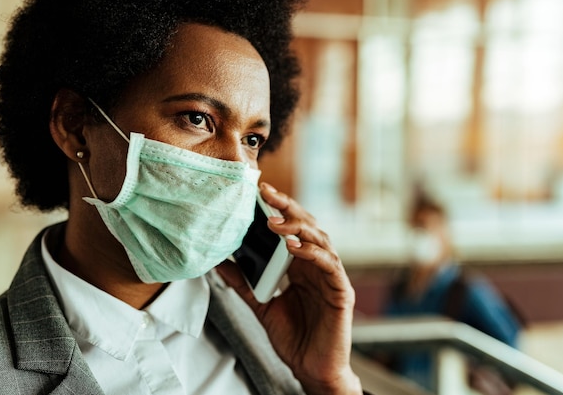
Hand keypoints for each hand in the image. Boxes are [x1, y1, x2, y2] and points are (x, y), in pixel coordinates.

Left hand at [217, 182, 362, 394]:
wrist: (312, 369)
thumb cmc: (293, 337)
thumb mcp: (261, 304)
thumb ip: (244, 282)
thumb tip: (220, 262)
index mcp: (301, 265)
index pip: (292, 228)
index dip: (279, 209)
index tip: (259, 192)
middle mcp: (318, 266)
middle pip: (307, 226)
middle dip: (288, 208)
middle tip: (267, 193)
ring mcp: (331, 276)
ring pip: (321, 240)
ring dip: (297, 228)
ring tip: (274, 222)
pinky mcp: (341, 291)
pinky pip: (329, 265)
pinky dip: (312, 253)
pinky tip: (294, 246)